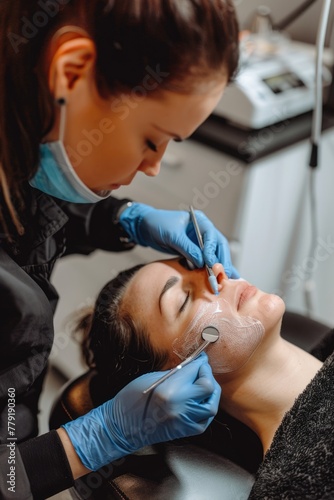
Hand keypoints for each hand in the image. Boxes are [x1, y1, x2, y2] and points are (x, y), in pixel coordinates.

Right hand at [62, 353, 220, 470]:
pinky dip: (206, 408)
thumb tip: (192, 365)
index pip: (194, 370)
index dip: (199, 362)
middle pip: (208, 386)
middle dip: (207, 374)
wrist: (122, 427)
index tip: (200, 358)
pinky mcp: (185, 432)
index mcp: (170, 390)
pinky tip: (199, 401)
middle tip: (201, 369)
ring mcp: (184, 421)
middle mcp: (180, 406)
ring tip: (203, 385)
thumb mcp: (153, 377)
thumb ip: (176, 372)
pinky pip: (205, 420)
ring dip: (211, 392)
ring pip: (211, 405)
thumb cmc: (131, 399)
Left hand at [119, 203, 238, 277]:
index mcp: (200, 221)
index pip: (212, 236)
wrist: (145, 227)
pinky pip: (205, 261)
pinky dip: (210, 270)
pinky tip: (217, 279)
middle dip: (222, 261)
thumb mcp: (172, 235)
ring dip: (220, 268)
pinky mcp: (194, 251)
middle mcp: (203, 231)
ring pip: (214, 255)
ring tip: (226, 280)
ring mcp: (199, 241)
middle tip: (225, 276)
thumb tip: (202, 262)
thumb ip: (187, 248)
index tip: (211, 264)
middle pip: (219, 247)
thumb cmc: (158, 224)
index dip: (213, 251)